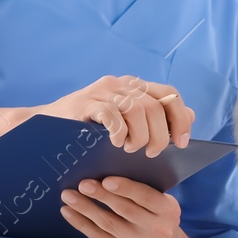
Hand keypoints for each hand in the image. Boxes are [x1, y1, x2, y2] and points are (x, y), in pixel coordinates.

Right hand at [42, 75, 193, 155]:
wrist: (47, 128)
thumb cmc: (91, 129)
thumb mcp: (127, 122)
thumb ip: (157, 118)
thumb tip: (191, 115)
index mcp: (136, 86)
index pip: (170, 95)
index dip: (180, 118)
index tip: (182, 142)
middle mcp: (121, 84)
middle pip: (156, 106)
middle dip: (160, 135)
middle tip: (152, 153)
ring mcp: (103, 91)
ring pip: (137, 110)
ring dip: (140, 136)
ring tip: (131, 151)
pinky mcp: (85, 103)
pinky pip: (111, 115)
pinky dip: (119, 132)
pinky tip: (115, 144)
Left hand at [61, 175, 187, 237]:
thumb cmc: (157, 219)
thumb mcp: (160, 205)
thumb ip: (142, 192)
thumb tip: (106, 175)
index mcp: (168, 211)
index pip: (147, 197)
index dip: (126, 188)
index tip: (107, 180)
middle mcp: (157, 230)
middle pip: (125, 210)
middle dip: (102, 196)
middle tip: (82, 184)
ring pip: (108, 223)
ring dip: (85, 208)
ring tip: (68, 195)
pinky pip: (99, 237)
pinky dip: (81, 223)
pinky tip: (68, 212)